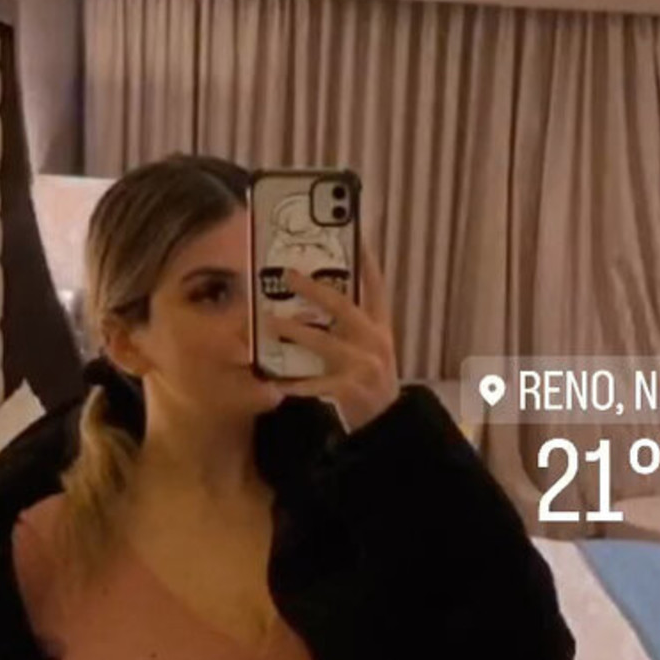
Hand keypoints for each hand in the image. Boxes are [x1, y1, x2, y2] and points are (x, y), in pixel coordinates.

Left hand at [273, 238, 400, 431]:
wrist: (388, 422)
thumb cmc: (372, 380)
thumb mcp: (372, 348)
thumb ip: (353, 326)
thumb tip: (316, 301)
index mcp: (380, 327)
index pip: (375, 287)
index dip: (365, 261)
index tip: (354, 237)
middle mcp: (375, 341)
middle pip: (343, 307)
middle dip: (313, 288)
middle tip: (288, 275)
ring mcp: (364, 365)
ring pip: (324, 342)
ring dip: (295, 331)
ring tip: (270, 322)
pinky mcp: (350, 389)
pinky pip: (315, 383)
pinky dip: (295, 383)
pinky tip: (276, 380)